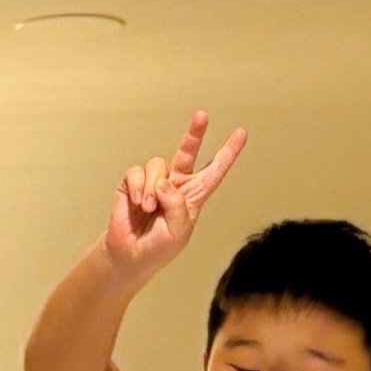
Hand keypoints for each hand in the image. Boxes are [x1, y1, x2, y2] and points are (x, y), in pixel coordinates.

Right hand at [101, 111, 245, 286]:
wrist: (129, 255)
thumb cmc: (159, 247)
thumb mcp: (178, 232)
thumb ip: (178, 206)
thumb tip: (165, 182)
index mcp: (193, 197)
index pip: (213, 171)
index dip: (227, 153)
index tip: (241, 133)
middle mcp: (175, 184)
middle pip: (187, 152)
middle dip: (194, 133)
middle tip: (202, 115)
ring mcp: (154, 182)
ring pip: (158, 165)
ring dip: (153, 188)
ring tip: (149, 208)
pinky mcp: (133, 183)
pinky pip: (137, 172)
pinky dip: (139, 188)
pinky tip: (138, 203)